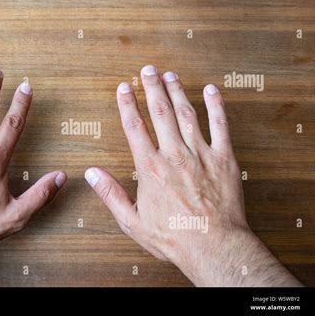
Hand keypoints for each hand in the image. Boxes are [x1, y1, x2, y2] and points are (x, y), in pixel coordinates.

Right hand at [85, 65, 300, 285]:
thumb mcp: (132, 221)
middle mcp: (173, 154)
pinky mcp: (223, 159)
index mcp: (150, 167)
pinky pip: (220, 126)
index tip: (123, 87)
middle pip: (160, 113)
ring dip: (178, 91)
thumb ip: (110, 194)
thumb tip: (90, 174)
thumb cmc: (173, 236)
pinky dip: (216, 107)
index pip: (134, 127)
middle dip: (152, 88)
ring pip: (186, 114)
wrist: (214, 246)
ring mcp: (200, 154)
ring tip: (171, 75)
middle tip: (148, 70)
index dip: (127, 104)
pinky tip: (211, 91)